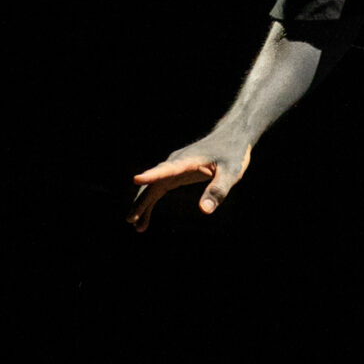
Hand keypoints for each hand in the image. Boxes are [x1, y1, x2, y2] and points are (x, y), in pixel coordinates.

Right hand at [127, 127, 254, 231]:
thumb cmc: (232, 153)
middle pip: (154, 182)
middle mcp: (176, 162)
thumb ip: (218, 190)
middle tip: (130, 219)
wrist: (230, 137)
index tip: (136, 179)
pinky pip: (158, 188)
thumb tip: (205, 211)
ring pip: (152, 187)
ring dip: (143, 204)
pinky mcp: (176, 172)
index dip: (153, 175)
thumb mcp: (231, 172)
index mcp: (188, 160)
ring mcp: (174, 167)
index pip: (168, 169)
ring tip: (136, 226)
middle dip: (141, 200)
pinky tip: (145, 220)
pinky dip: (151, 202)